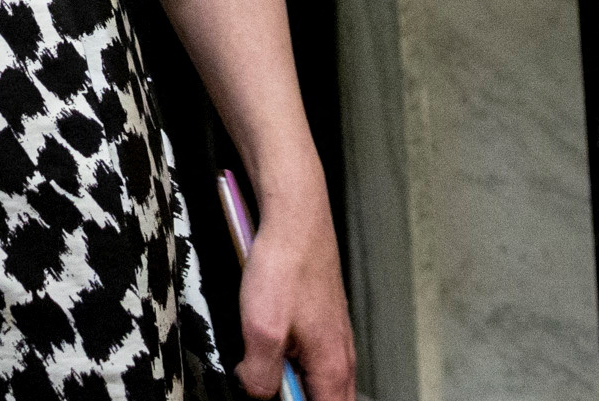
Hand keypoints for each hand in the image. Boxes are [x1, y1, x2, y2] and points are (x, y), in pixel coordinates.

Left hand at [230, 188, 355, 400]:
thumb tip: (258, 391)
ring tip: (265, 359)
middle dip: (300, 396)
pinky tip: (271, 338)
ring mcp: (334, 335)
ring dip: (293, 378)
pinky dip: (291, 357)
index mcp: (332, 366)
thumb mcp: (261, 328)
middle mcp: (341, 354)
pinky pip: (310, 354)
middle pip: (328, 399)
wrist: (295, 216)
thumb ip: (261, 372)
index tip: (276, 397)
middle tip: (270, 381)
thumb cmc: (285, 264)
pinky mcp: (322, 318)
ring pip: (317, 377)